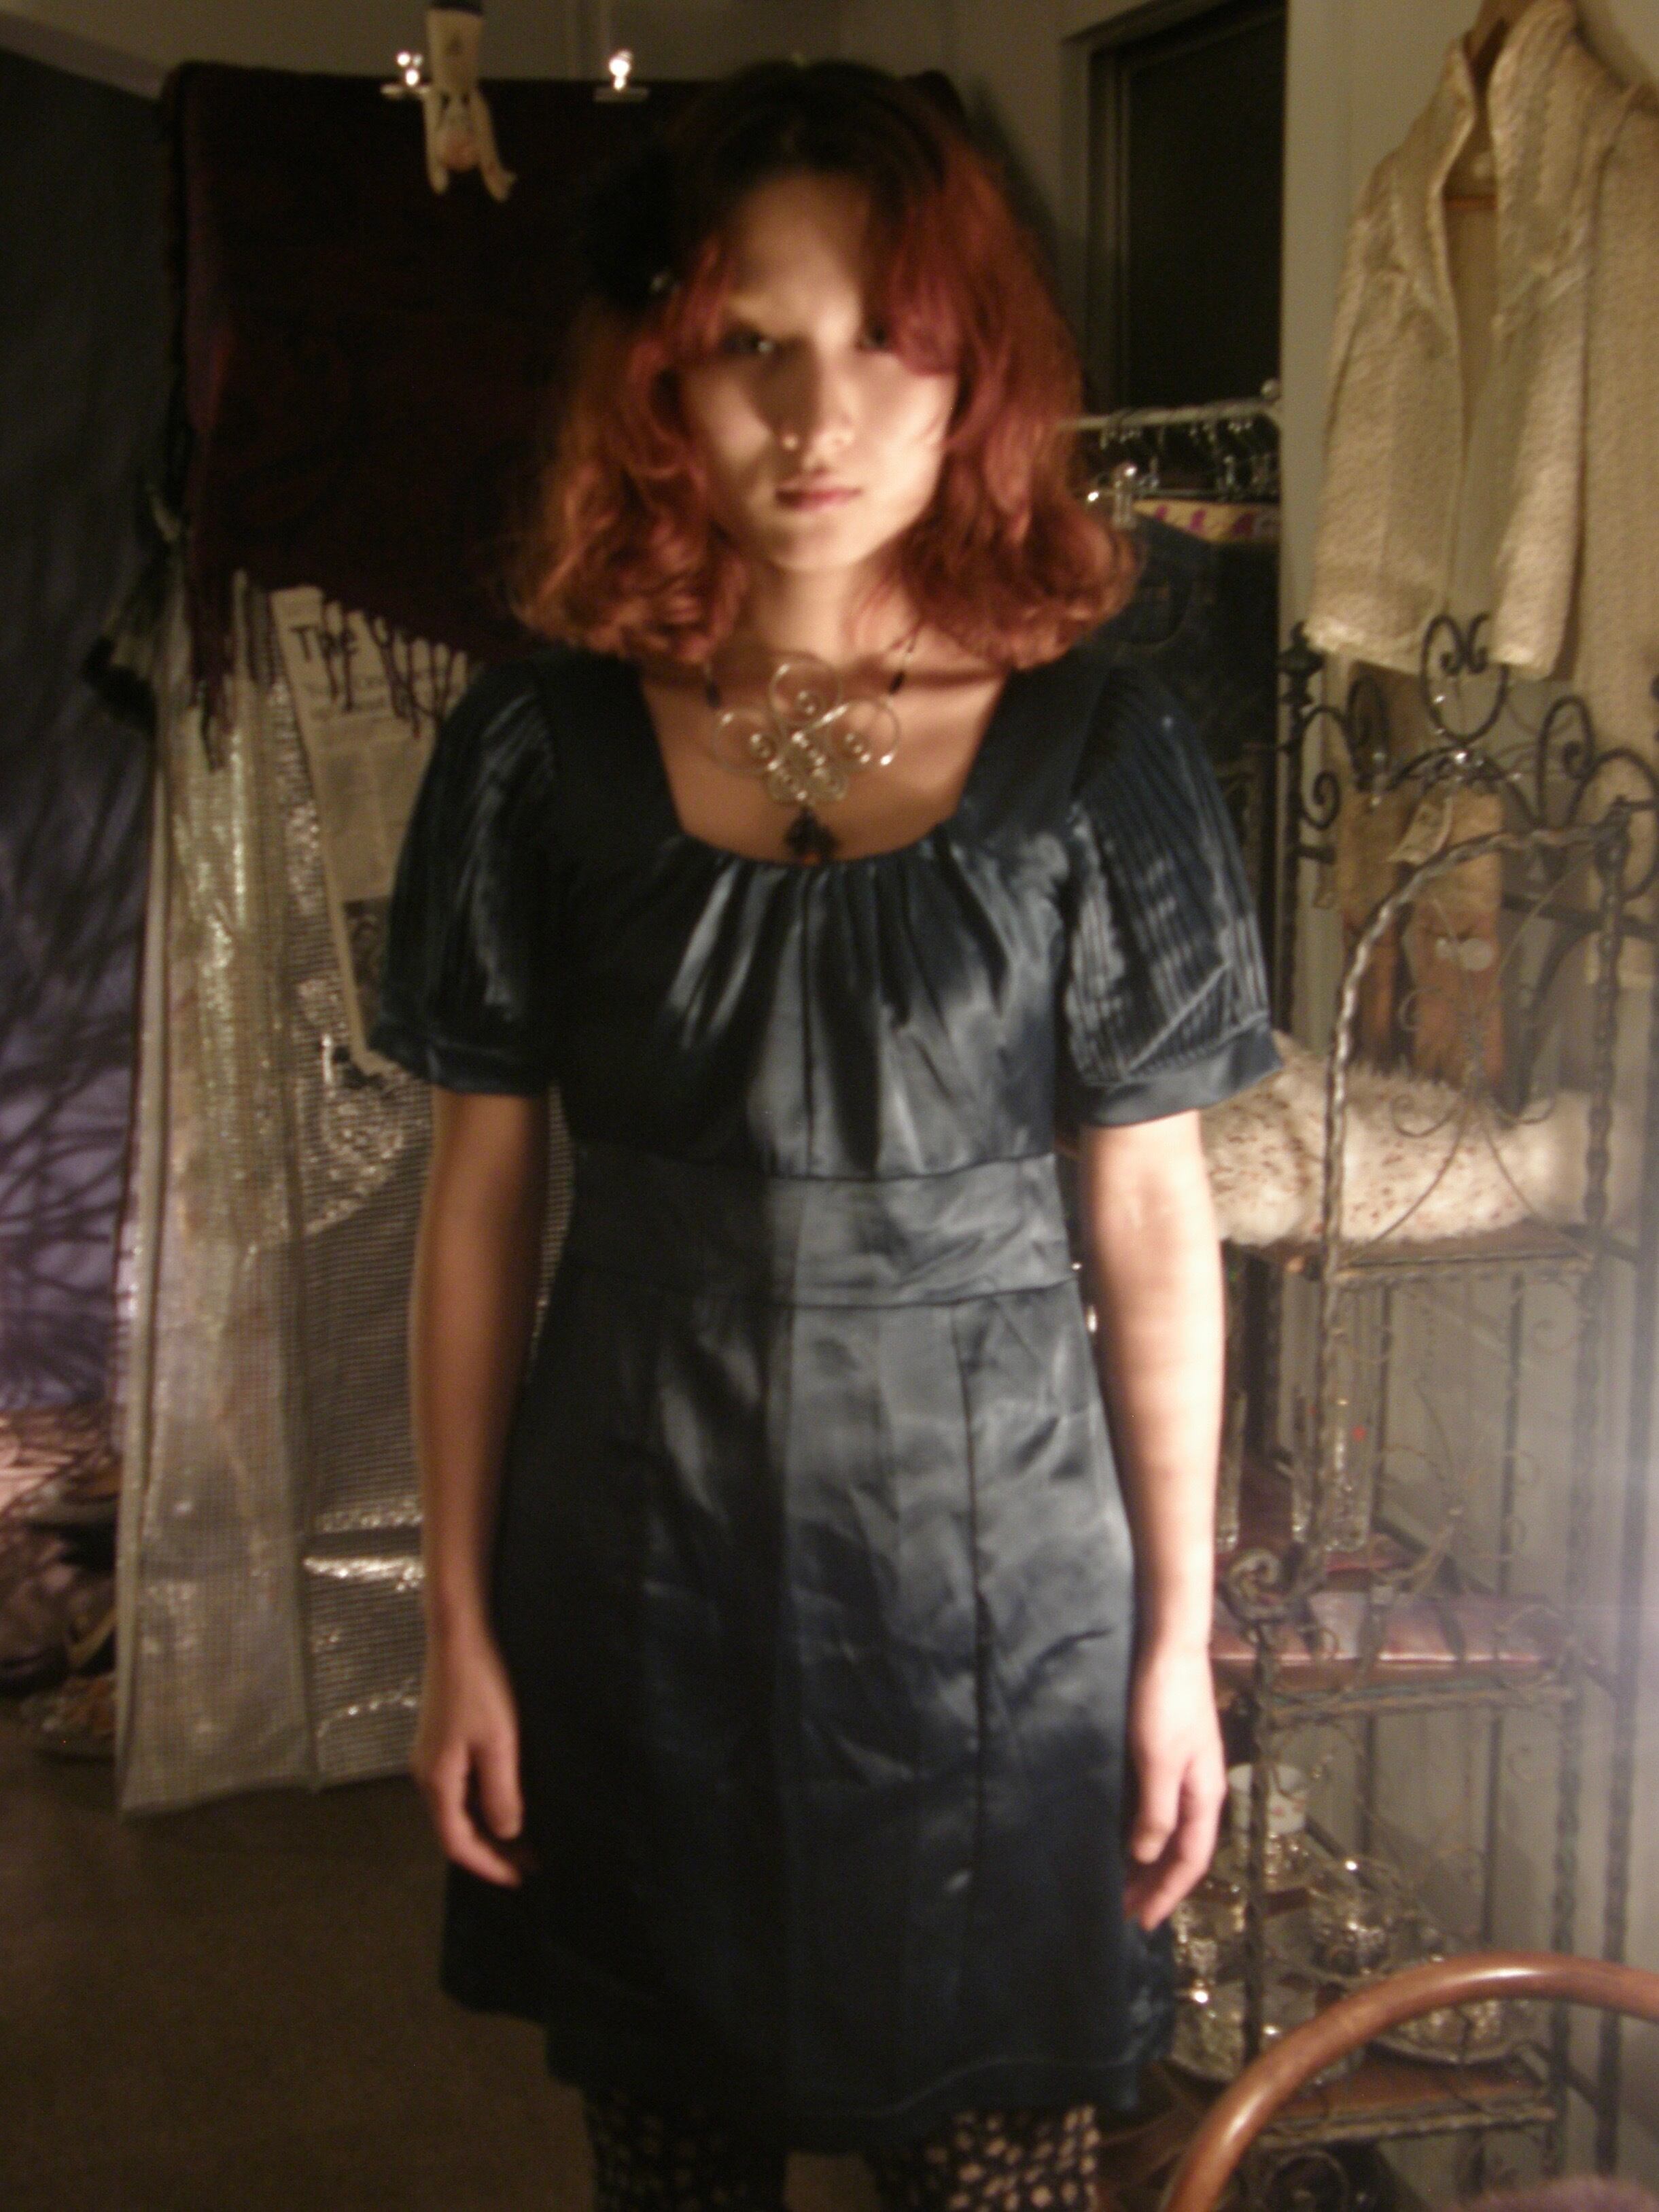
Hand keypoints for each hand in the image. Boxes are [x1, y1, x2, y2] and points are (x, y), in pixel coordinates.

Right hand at [411, 1623, 537, 1886]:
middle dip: (491, 1849)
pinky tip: (507, 1797)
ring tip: (525, 1835)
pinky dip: (481, 1800)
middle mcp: (425, 1773)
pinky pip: (459, 1784)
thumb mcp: (500, 1743)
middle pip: (454, 1828)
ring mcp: (430, 1754)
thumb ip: (502, 1793)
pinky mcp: (440, 1737)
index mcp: (436, 1780)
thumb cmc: (481, 1685)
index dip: (489, 1866)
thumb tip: (506, 1832)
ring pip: (457, 1806)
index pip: (457, 1844)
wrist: (459, 1634)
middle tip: (530, 1861)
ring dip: (487, 1825)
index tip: (520, 1878)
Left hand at [1123, 1636, 1224, 1930]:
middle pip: (1182, 1850)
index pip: (1190, 1860)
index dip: (1167, 1893)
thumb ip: (1158, 1811)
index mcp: (1204, 1796)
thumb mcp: (1160, 1761)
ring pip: (1170, 1831)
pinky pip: (1158, 1809)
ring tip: (1122, 1883)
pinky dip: (1143, 1832)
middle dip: (1157, 1884)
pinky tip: (1124, 1836)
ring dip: (1149, 1861)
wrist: (1169, 1647)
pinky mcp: (1166, 1755)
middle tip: (1125, 1911)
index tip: (1141, 1921)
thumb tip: (1148, 1856)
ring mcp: (1185, 1771)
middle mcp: (1199, 1789)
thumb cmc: (1165, 1703)